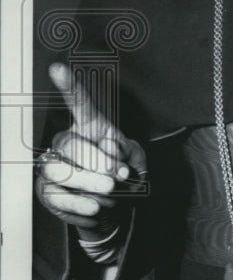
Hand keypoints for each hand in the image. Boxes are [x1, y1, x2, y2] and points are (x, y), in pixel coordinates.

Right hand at [35, 62, 145, 239]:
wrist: (118, 211)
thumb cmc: (126, 178)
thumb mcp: (137, 161)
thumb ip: (128, 151)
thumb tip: (109, 145)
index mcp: (90, 127)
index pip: (79, 104)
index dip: (68, 86)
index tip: (57, 68)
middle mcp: (66, 142)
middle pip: (71, 144)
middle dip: (97, 163)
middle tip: (117, 178)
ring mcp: (54, 166)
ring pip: (60, 171)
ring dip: (90, 185)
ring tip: (110, 193)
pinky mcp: (47, 191)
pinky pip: (58, 196)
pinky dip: (82, 205)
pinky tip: (96, 207)